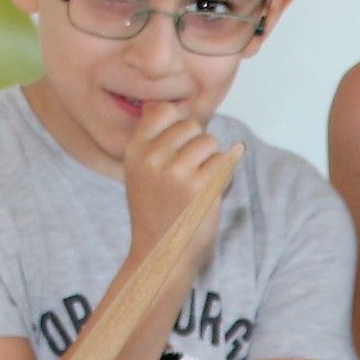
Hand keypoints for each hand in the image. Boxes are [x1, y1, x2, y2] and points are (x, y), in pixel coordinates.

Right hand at [120, 103, 232, 261]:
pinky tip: (208, 193)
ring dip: (212, 160)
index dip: (179, 125)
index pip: (164, 111)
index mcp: (135, 151)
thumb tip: (163, 105)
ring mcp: (176, 172)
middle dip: (197, 146)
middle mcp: (152, 158)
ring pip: (209, 142)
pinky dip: (223, 176)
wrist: (161, 254)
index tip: (178, 147)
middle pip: (191, 126)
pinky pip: (224, 162)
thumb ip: (152, 140)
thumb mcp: (140, 172)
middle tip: (189, 174)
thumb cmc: (156, 212)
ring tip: (197, 184)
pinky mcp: (201, 187)